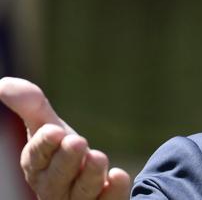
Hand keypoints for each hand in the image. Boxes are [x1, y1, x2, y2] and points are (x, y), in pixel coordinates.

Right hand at [0, 77, 130, 199]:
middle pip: (57, 178)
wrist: (90, 178)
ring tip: (99, 157)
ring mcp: (78, 199)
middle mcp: (54, 187)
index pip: (36, 157)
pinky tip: (118, 176)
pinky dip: (113, 191)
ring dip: (90, 176)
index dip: (44, 145)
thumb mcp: (48, 126)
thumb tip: (4, 85)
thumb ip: (31, 106)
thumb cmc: (62, 151)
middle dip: (66, 160)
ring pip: (81, 193)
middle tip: (78, 141)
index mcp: (37, 166)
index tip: (54, 131)